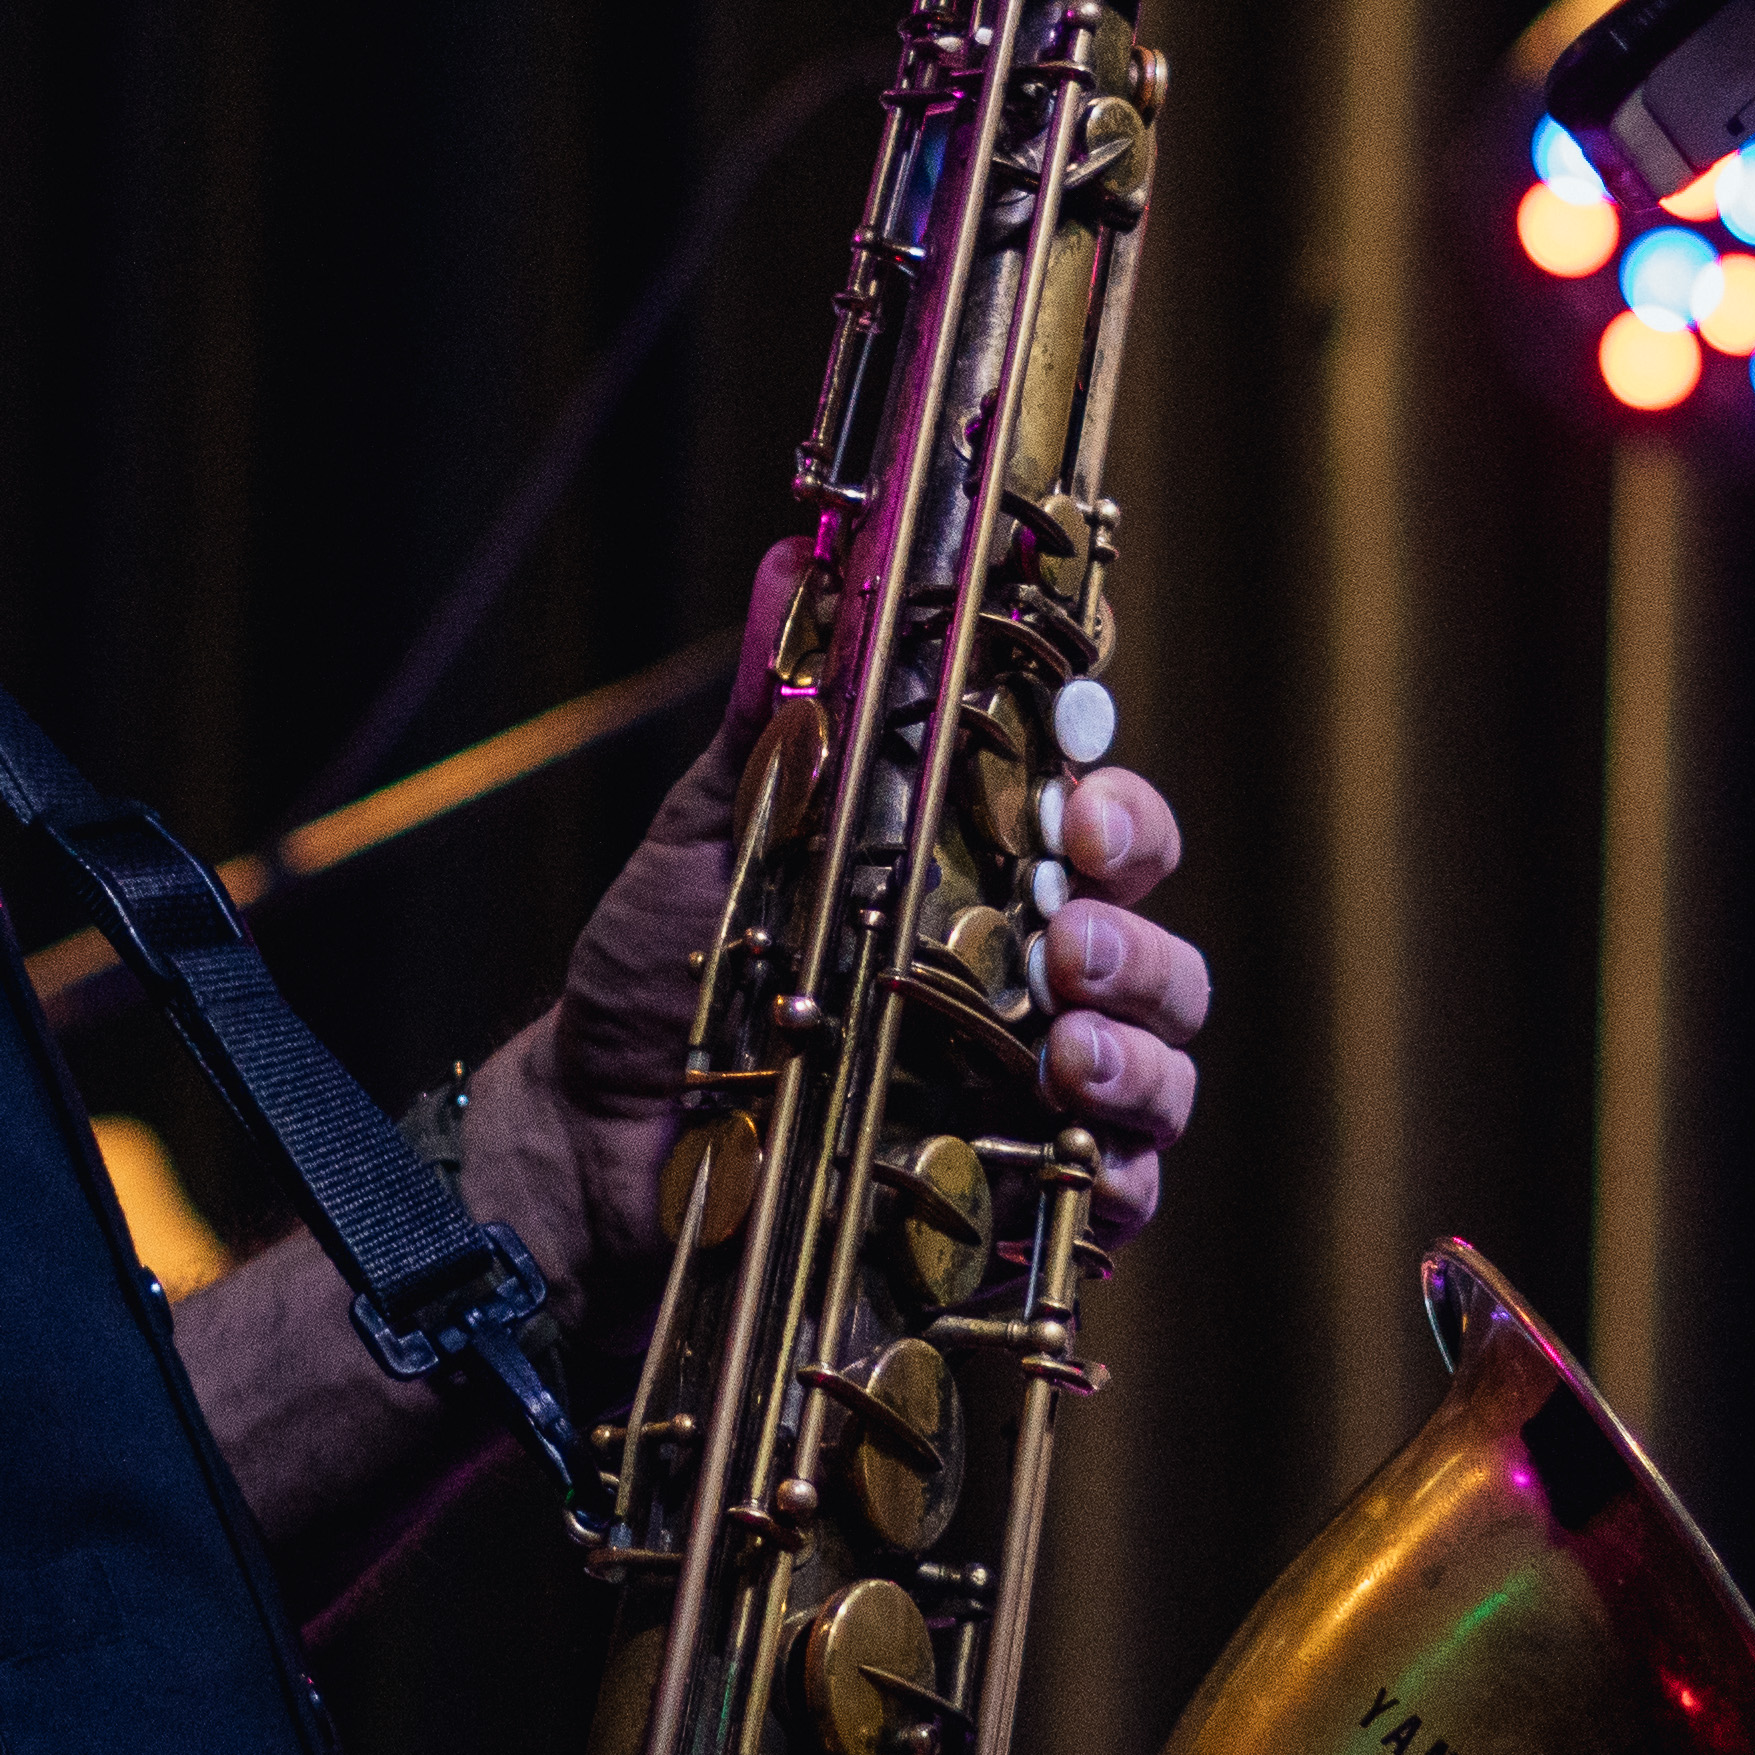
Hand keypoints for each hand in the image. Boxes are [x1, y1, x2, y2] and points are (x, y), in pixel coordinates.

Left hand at [524, 552, 1210, 1284]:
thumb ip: (777, 714)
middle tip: (1067, 938)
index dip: (1114, 799)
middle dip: (1136, 927)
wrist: (594, 1155)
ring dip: (1140, 1046)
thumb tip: (792, 558)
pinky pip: (1119, 1186)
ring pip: (1160, 1053)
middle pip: (1148, 930)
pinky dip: (1120, 1172)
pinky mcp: (1012, 1196)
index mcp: (970, 871)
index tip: (1079, 799)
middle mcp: (1020, 972)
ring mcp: (1027, 1085)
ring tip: (1066, 1049)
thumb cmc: (663, 984)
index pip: (1093, 813)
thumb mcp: (714, 837)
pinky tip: (1075, 1154)